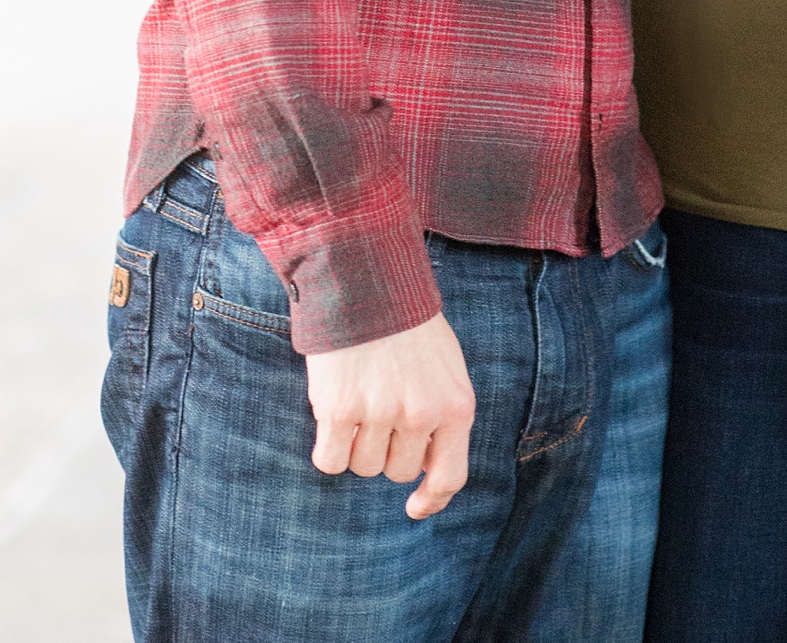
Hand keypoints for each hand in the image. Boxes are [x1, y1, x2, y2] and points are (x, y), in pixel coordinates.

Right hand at [305, 311, 475, 514]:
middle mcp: (422, 415)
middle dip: (387, 449)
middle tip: (379, 406)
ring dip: (356, 443)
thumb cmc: (409, 324)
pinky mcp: (340, 411)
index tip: (414, 506)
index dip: (432, 498)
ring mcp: (381, 414)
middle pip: (398, 471)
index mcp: (456, 405)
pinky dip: (329, 447)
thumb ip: (443, 413)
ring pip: (363, 466)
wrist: (369, 280)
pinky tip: (332, 417)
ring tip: (359, 397)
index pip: (450, 475)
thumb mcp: (446, 366)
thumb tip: (427, 464)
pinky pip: (331, 460)